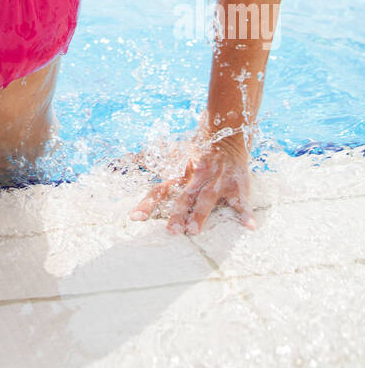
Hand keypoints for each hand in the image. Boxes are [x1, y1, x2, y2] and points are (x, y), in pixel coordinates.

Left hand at [125, 132, 256, 234]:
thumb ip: (151, 167)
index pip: (160, 189)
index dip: (148, 203)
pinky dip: (245, 213)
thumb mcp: (173, 158)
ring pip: (207, 198)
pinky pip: (241, 200)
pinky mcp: (236, 185)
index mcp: (180, 174)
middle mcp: (196, 177)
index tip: (135, 217)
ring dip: (200, 214)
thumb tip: (117, 169)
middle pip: (184, 196)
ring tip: (194, 230)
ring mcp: (216, 181)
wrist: (225, 136)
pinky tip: (249, 226)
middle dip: (177, 213)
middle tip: (171, 231)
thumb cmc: (196, 153)